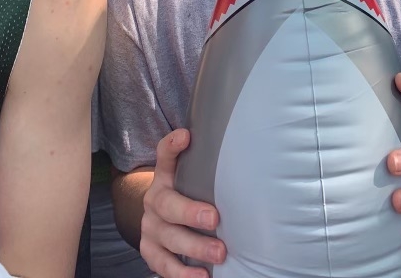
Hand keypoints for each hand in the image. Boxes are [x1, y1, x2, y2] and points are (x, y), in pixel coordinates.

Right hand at [140, 129, 225, 277]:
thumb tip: (249, 156)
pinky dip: (182, 273)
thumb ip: (208, 169)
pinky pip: (163, 264)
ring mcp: (150, 227)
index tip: (186, 137)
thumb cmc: (186, 194)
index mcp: (165, 176)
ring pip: (168, 237)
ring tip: (219, 254)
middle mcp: (154, 199)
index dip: (172, 145)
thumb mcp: (191, 178)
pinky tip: (202, 276)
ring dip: (194, 247)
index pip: (164, 155)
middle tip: (214, 219)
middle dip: (190, 212)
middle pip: (166, 204)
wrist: (158, 218)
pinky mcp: (150, 250)